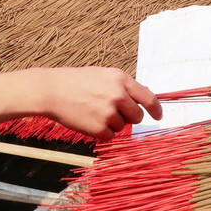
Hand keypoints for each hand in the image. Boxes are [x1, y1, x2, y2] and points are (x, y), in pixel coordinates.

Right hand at [38, 67, 161, 140]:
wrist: (53, 91)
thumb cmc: (77, 81)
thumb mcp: (103, 75)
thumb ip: (123, 86)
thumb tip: (144, 97)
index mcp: (121, 79)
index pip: (148, 98)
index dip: (155, 109)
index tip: (158, 116)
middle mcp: (118, 95)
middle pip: (137, 116)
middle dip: (129, 117)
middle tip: (112, 112)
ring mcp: (109, 113)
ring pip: (123, 126)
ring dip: (112, 123)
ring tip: (93, 111)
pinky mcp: (100, 128)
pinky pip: (111, 136)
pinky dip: (102, 132)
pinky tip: (89, 120)